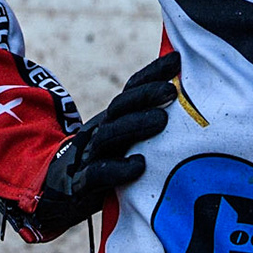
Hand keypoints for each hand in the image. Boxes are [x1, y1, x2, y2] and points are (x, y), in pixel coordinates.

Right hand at [29, 51, 179, 240]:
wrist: (60, 192)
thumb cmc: (108, 163)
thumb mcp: (126, 139)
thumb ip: (150, 122)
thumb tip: (193, 102)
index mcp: (113, 118)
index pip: (131, 89)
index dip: (151, 73)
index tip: (176, 61)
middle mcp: (101, 130)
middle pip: (121, 107)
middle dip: (146, 95)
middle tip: (172, 91)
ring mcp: (90, 155)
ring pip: (110, 134)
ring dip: (136, 125)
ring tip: (162, 121)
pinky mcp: (83, 183)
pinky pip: (98, 174)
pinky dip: (118, 168)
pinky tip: (139, 165)